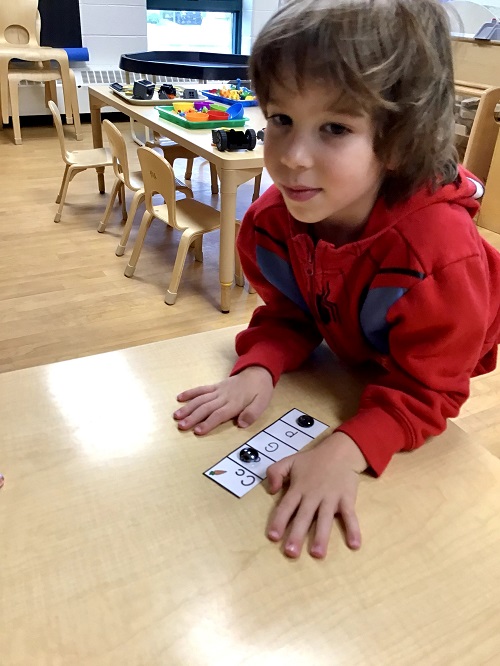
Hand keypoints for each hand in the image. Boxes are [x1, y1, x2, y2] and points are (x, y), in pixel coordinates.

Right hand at [174, 366, 273, 434]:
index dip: (208, 423)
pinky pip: (201, 389)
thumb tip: (241, 424)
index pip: (219, 414)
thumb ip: (252, 413)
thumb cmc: (260, 390)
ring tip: (176, 416)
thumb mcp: (262, 402)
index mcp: (235, 403)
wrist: (258, 371)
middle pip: (206, 407)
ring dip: (188, 407)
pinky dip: (190, 393)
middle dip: (193, 417)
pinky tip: (179, 398)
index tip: (197, 431)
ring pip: (200, 399)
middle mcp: (223, 396)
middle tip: (181, 426)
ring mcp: (218, 390)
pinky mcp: (215, 386)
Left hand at [266, 432, 366, 558]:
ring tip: (317, 554)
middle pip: (304, 517)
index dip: (279, 521)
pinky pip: (350, 515)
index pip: (286, 506)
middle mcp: (313, 495)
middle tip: (291, 553)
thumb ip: (275, 472)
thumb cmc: (313, 460)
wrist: (341, 451)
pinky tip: (354, 544)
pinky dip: (353, 529)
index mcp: (298, 488)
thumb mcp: (290, 461)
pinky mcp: (346, 499)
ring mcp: (331, 498)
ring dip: (321, 536)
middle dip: (297, 534)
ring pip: (324, 519)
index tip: (273, 537)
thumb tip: (271, 490)